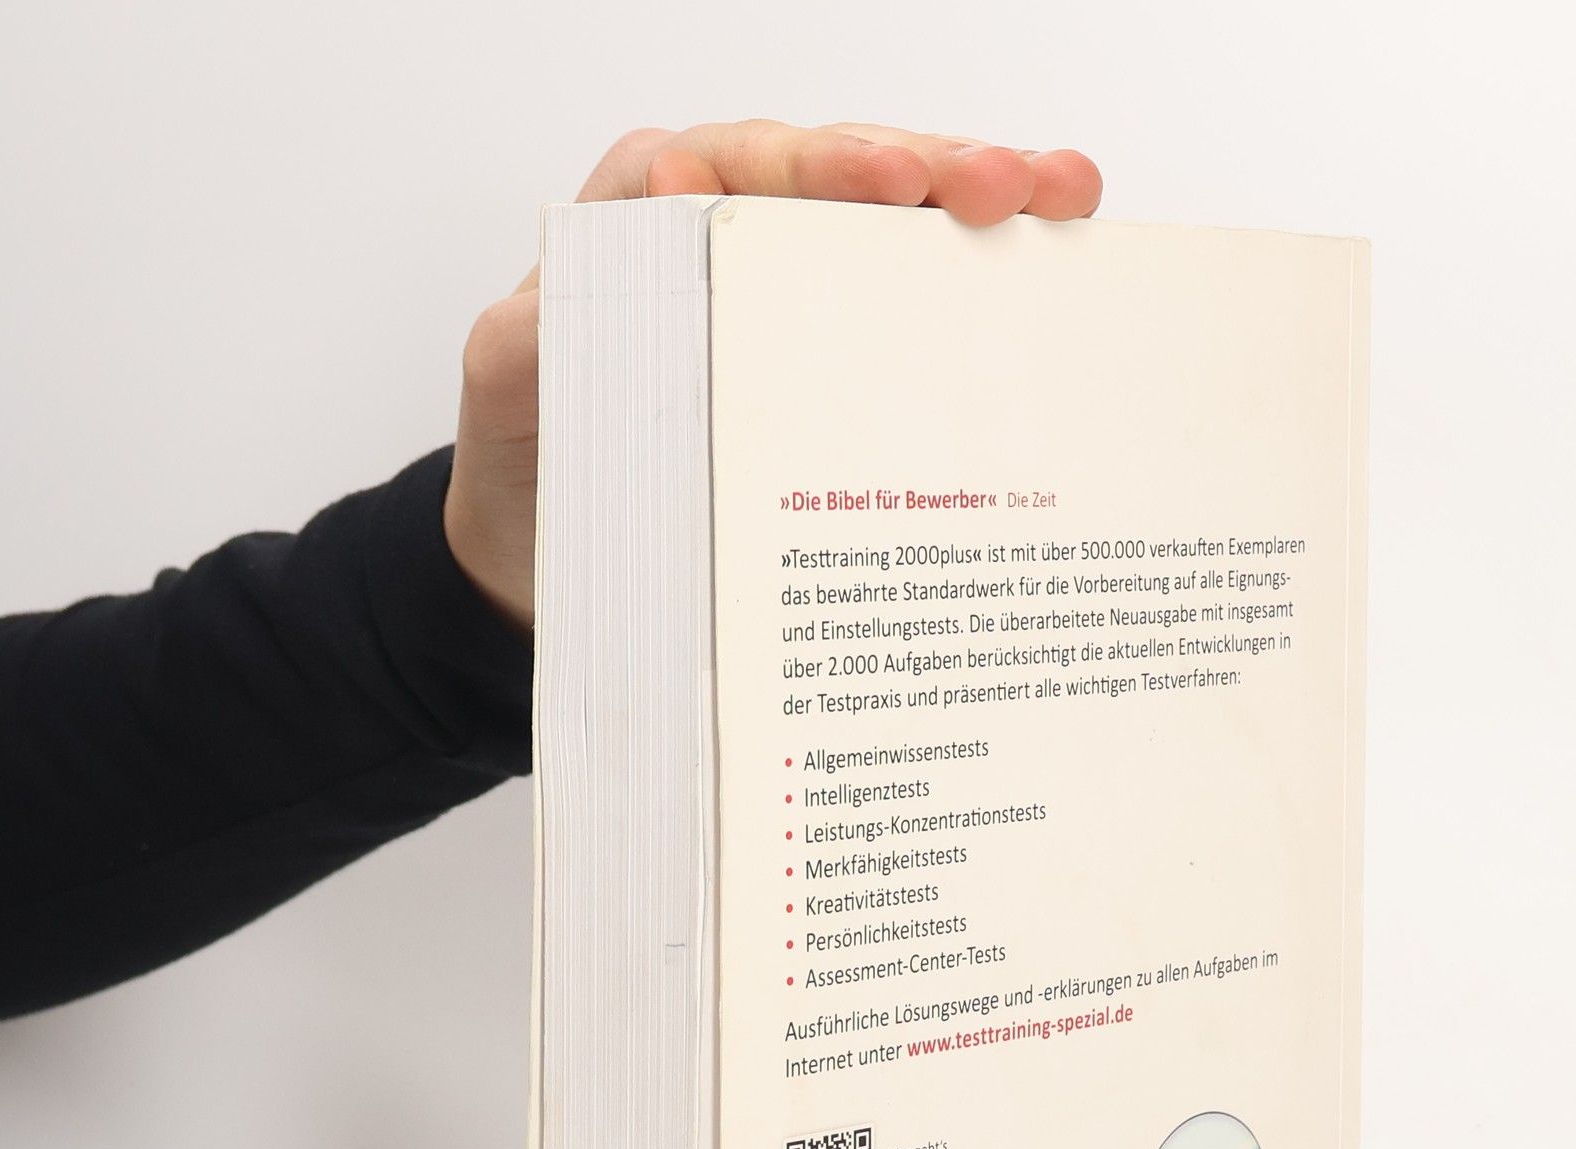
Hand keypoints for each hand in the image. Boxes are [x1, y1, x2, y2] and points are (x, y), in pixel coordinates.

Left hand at [444, 122, 1103, 629]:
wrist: (548, 555)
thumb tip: (607, 265)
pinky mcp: (831, 356)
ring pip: (894, 230)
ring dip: (981, 209)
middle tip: (1008, 186)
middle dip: (934, 170)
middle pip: (841, 180)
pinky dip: (980, 286)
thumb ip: (541, 326)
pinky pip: (911, 304)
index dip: (824, 167)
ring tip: (1061, 200)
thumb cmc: (535, 462)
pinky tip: (1049, 265)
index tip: (891, 180)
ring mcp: (789, 296)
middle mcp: (729, 237)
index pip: (744, 166)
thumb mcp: (513, 394)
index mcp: (648, 224)